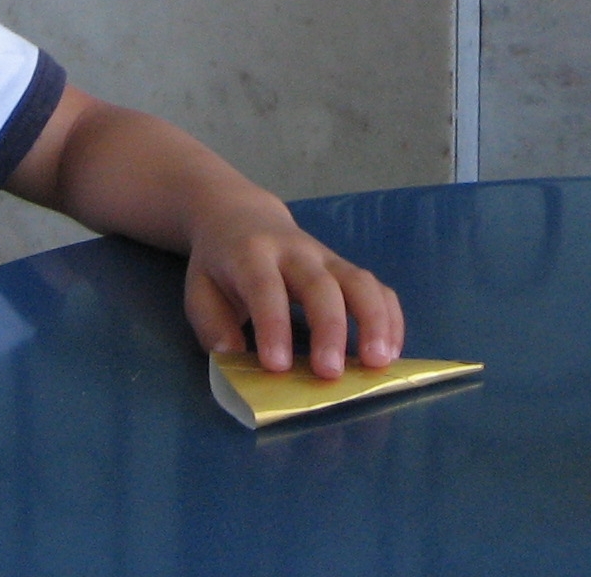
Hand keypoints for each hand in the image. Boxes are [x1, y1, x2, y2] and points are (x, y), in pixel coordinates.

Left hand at [183, 195, 404, 378]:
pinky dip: (390, 318)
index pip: (265, 288)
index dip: (272, 326)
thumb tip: (234, 357)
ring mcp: (326, 257)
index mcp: (251, 255)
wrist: (242, 216)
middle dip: (330, 329)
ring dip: (374, 321)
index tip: (277, 366)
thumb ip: (212, 324)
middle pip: (320, 284)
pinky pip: (377, 287)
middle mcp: (295, 252)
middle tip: (331, 373)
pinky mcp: (345, 268)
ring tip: (379, 362)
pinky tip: (392, 351)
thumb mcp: (199, 289)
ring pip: (359, 281)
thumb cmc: (220, 264)